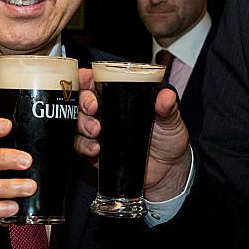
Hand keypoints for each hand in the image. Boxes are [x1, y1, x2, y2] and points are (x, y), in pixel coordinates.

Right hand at [75, 86, 191, 201]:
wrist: (167, 170)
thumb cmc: (168, 139)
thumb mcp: (170, 120)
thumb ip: (167, 108)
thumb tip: (167, 96)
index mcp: (122, 97)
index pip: (98, 81)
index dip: (87, 77)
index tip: (87, 78)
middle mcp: (107, 112)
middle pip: (82, 100)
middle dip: (83, 101)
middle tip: (93, 107)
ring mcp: (100, 131)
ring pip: (78, 122)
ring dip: (83, 124)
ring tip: (96, 130)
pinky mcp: (97, 151)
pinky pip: (81, 146)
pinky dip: (85, 146)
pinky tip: (97, 148)